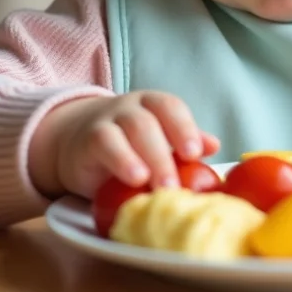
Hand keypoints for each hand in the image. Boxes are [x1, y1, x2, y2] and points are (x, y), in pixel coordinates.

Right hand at [28, 91, 219, 200]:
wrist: (77, 144)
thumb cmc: (128, 147)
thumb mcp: (157, 143)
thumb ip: (183, 144)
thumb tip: (214, 145)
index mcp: (153, 106)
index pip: (171, 107)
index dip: (184, 127)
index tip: (196, 152)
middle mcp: (132, 107)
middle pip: (151, 121)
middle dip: (167, 153)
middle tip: (177, 185)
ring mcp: (109, 120)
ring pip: (132, 129)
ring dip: (149, 158)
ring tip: (161, 186)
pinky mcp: (90, 138)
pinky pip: (106, 143)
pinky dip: (123, 159)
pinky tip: (135, 178)